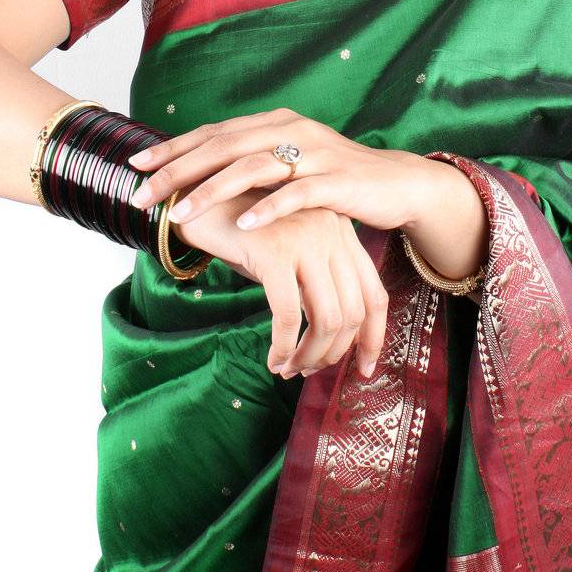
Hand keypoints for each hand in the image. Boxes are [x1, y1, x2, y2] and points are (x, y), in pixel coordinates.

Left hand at [127, 107, 431, 234]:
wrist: (396, 184)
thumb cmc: (334, 180)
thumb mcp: (289, 165)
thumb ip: (251, 166)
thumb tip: (198, 178)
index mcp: (274, 123)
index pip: (213, 132)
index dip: (174, 148)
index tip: (135, 165)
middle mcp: (290, 130)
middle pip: (223, 146)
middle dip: (177, 171)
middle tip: (140, 194)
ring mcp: (314, 153)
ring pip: (252, 168)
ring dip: (211, 191)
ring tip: (179, 214)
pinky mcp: (336, 181)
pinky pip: (296, 194)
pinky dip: (267, 209)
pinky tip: (243, 225)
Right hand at [166, 194, 388, 380]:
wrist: (197, 200)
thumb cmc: (244, 235)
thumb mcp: (291, 254)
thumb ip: (316, 285)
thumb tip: (332, 343)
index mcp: (343, 232)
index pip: (374, 295)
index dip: (373, 338)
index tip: (364, 369)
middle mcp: (332, 232)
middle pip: (353, 312)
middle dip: (333, 353)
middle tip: (308, 371)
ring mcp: (305, 239)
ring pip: (326, 318)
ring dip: (308, 355)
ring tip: (289, 368)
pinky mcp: (274, 251)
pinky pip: (289, 314)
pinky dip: (283, 345)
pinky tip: (272, 359)